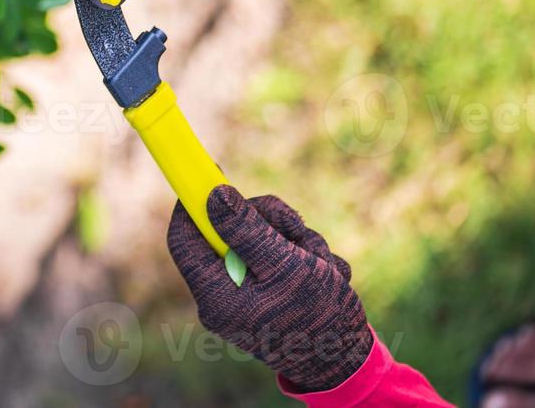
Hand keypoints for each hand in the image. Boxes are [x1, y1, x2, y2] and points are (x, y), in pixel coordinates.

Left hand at [167, 186, 371, 392]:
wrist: (351, 360)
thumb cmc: (319, 317)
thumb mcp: (285, 266)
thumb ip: (247, 231)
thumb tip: (212, 196)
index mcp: (215, 293)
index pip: (183, 239)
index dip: (193, 203)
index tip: (210, 175)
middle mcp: (224, 295)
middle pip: (228, 231)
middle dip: (268, 222)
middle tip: (296, 227)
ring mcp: (246, 295)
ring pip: (259, 239)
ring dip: (295, 241)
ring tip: (322, 264)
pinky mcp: (268, 293)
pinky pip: (279, 257)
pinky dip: (306, 258)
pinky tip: (327, 276)